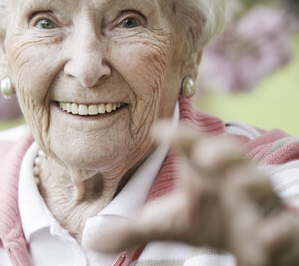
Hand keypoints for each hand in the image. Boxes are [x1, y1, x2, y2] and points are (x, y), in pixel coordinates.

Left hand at [90, 122, 298, 265]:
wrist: (251, 242)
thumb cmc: (207, 219)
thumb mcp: (167, 224)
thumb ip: (132, 229)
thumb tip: (92, 240)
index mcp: (203, 172)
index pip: (191, 147)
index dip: (179, 137)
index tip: (159, 129)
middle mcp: (232, 180)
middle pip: (231, 156)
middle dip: (221, 152)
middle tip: (205, 156)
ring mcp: (258, 203)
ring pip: (260, 184)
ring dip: (253, 183)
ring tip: (240, 187)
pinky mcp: (278, 230)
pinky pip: (283, 226)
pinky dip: (277, 230)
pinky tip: (266, 237)